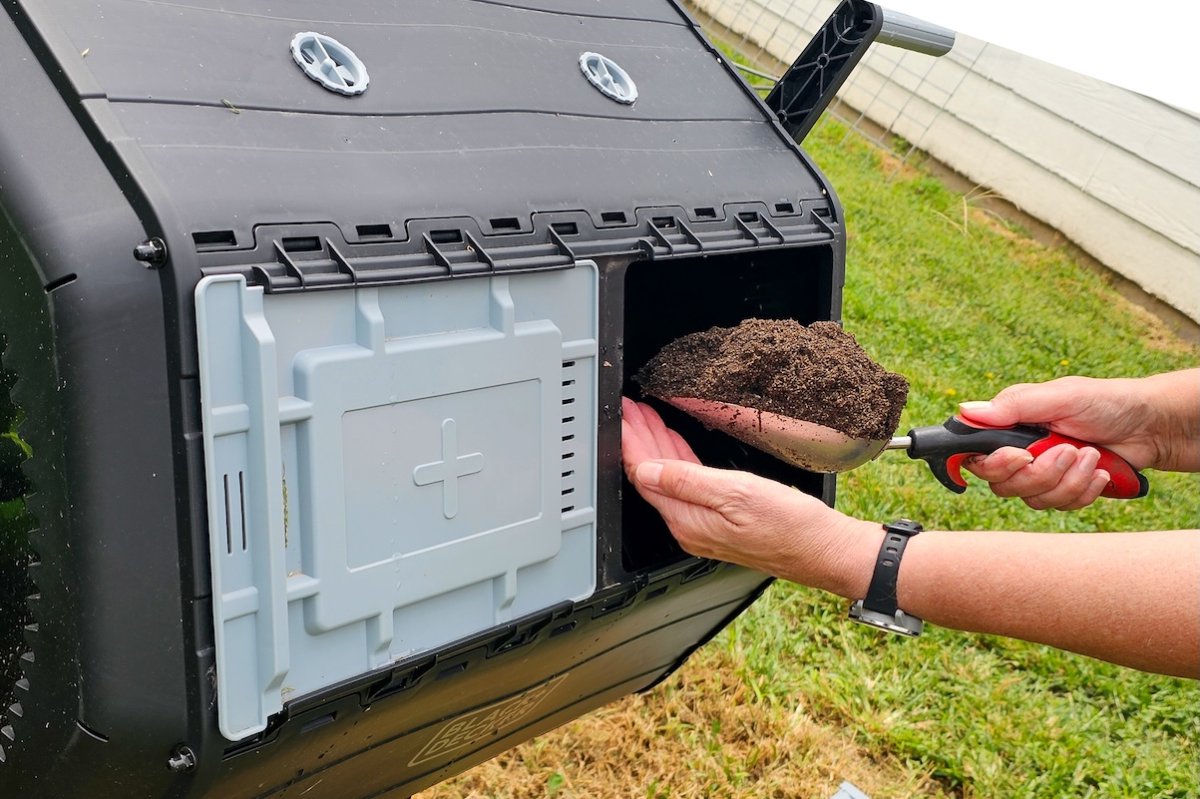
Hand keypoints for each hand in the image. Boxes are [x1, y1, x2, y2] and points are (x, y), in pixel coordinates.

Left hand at [621, 398, 879, 596]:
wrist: (824, 551)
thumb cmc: (789, 526)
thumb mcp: (736, 493)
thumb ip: (688, 481)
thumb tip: (648, 470)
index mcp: (687, 520)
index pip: (645, 475)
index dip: (632, 441)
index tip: (624, 415)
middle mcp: (690, 527)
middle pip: (653, 476)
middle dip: (640, 439)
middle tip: (630, 408)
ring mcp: (704, 525)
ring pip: (670, 478)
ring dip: (657, 446)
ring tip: (646, 417)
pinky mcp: (720, 521)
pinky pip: (688, 485)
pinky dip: (678, 459)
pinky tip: (675, 445)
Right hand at [958, 371, 1196, 508]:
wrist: (1151, 426)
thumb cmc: (1107, 402)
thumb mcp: (1061, 396)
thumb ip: (1014, 405)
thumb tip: (966, 410)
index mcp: (1010, 426)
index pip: (976, 455)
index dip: (992, 464)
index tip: (1020, 458)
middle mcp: (1019, 451)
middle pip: (1003, 484)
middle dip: (1041, 473)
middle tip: (1068, 449)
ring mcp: (1042, 474)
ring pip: (1033, 499)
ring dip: (1068, 480)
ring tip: (1092, 456)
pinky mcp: (1064, 490)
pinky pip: (1060, 506)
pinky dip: (1084, 491)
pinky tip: (1100, 472)